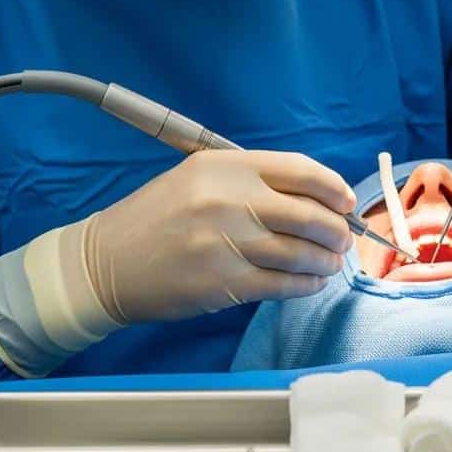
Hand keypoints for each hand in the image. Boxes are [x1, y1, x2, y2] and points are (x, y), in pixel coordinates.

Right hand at [80, 150, 355, 322]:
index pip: (300, 170)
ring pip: (300, 253)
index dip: (333, 188)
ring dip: (325, 261)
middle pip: (309, 214)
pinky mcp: (223, 282)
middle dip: (336, 230)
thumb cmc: (158, 218)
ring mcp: (226, 242)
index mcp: (225, 166)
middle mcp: (228, 199)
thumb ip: (252, 182)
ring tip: (329, 264)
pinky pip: (282, 285)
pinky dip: (305, 286)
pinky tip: (310, 284)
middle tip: (342, 240)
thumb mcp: (199, 178)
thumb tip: (315, 199)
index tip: (346, 202)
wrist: (106, 262)